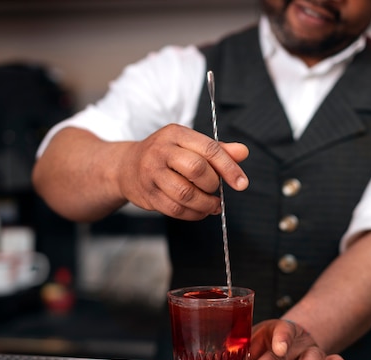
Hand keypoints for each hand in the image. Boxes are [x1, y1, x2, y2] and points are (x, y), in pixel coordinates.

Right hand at [117, 124, 248, 219]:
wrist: (126, 166)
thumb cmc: (166, 155)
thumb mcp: (190, 145)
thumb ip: (218, 150)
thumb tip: (243, 152)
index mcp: (176, 134)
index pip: (208, 148)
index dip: (229, 167)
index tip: (242, 183)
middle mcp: (161, 150)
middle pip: (196, 169)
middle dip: (213, 185)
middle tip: (217, 191)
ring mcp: (151, 173)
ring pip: (185, 193)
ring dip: (205, 204)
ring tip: (213, 205)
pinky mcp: (147, 194)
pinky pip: (175, 210)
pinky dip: (193, 214)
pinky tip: (200, 211)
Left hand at [240, 319, 346, 359]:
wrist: (292, 337)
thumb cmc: (269, 341)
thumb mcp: (253, 340)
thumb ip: (241, 352)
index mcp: (277, 330)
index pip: (279, 331)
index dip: (280, 339)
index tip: (276, 348)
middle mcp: (296, 339)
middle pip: (285, 352)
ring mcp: (311, 350)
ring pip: (312, 357)